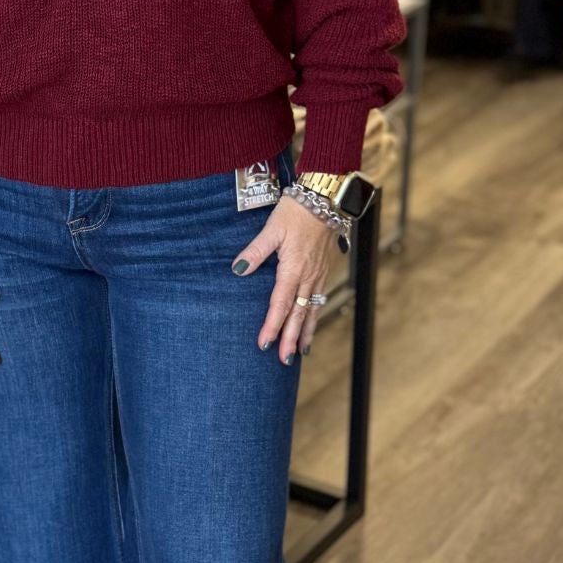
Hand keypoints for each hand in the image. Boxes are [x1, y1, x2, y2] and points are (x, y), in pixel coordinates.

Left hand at [231, 193, 336, 362]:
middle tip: (284, 362)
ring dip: (304, 333)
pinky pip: (319, 300)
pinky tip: (310, 326)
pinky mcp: (324, 271)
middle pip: (298, 315)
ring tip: (299, 353)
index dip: (272, 325)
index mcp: (293, 269)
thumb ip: (255, 251)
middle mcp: (308, 277)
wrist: (325, 200)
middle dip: (291, 339)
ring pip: (311, 310)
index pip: (280, 304)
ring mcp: (318, 275)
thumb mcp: (272, 229)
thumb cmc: (296, 212)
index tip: (264, 344)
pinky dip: (314, 317)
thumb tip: (237, 269)